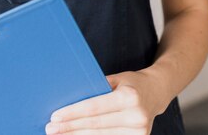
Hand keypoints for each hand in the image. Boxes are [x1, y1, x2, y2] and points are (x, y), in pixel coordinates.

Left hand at [44, 70, 162, 134]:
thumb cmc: (131, 83)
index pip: (94, 108)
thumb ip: (97, 89)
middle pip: (95, 126)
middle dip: (70, 128)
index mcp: (129, 97)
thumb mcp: (116, 79)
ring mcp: (139, 132)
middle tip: (50, 129)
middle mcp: (136, 116)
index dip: (73, 114)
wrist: (157, 92)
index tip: (55, 116)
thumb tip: (69, 97)